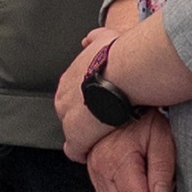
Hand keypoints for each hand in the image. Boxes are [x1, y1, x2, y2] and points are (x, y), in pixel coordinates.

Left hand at [54, 27, 126, 159]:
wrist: (127, 71)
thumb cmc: (122, 55)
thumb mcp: (105, 39)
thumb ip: (95, 39)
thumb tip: (87, 40)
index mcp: (70, 77)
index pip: (73, 94)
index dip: (87, 101)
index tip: (100, 104)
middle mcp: (64, 97)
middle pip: (70, 113)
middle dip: (84, 118)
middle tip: (102, 122)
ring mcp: (68, 117)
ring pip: (73, 131)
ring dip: (85, 136)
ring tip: (100, 138)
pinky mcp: (77, 135)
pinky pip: (76, 149)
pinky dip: (83, 152)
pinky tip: (91, 153)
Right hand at [87, 113, 176, 191]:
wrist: (119, 102)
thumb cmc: (141, 118)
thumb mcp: (161, 137)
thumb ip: (162, 168)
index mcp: (116, 160)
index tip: (165, 190)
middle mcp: (100, 167)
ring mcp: (93, 170)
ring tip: (147, 191)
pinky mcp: (93, 172)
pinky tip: (133, 189)